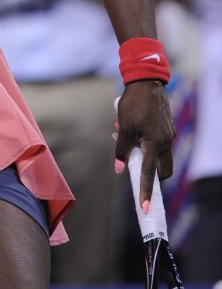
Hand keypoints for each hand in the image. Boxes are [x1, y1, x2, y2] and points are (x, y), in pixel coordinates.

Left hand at [115, 80, 174, 210]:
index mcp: (154, 143)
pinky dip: (147, 142)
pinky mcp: (167, 128)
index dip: (146, 192)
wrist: (147, 81)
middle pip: (162, 169)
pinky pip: (159, 142)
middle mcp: (165, 142)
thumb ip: (122, 149)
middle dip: (151, 175)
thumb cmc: (133, 103)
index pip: (150, 174)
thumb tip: (119, 168)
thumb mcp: (124, 127)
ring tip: (125, 137)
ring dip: (145, 153)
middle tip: (135, 168)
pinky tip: (132, 128)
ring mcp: (168, 135)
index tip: (145, 208)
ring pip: (159, 154)